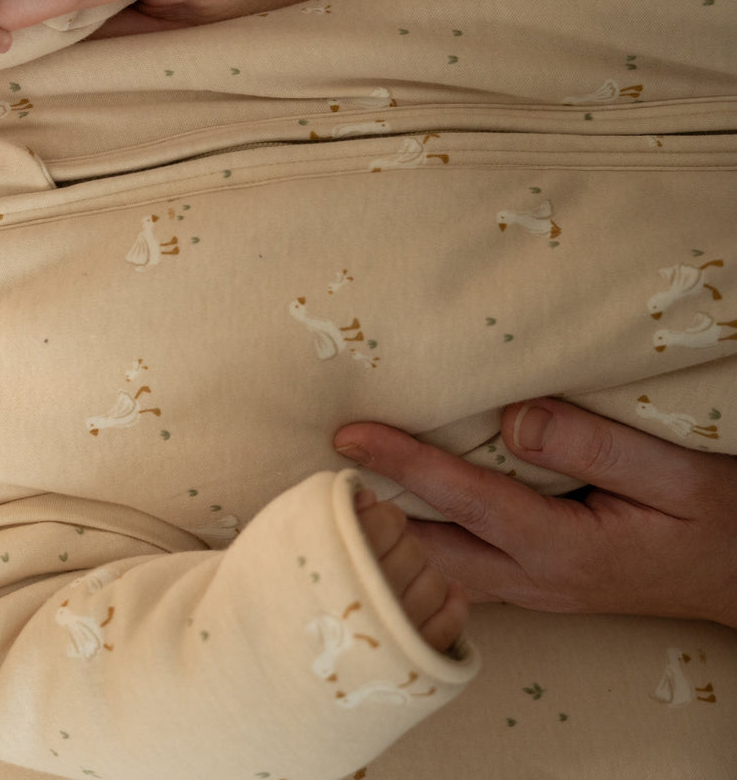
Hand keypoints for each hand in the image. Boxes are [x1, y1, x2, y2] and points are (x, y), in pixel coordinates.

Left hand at [335, 399, 736, 627]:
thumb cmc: (717, 521)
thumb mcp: (674, 475)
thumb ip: (593, 443)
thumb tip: (512, 416)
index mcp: (562, 545)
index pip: (462, 497)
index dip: (401, 462)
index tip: (348, 434)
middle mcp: (533, 578)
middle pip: (425, 550)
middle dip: (367, 517)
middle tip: (310, 475)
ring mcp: (529, 591)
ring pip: (434, 571)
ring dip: (385, 539)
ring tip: (333, 497)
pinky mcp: (531, 588)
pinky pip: (457, 575)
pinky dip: (416, 551)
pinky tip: (389, 526)